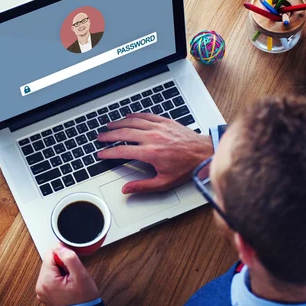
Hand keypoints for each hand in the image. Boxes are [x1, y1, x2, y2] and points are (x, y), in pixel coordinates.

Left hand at [35, 245, 99, 305]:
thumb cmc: (84, 300)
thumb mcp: (81, 275)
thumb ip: (70, 258)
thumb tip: (60, 246)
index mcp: (46, 280)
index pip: (50, 253)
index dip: (63, 256)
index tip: (70, 267)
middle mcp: (40, 286)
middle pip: (49, 261)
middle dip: (62, 264)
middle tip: (71, 275)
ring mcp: (42, 290)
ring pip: (50, 268)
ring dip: (61, 271)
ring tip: (70, 281)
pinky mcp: (45, 292)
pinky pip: (50, 277)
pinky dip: (59, 277)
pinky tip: (66, 284)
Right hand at [97, 113, 212, 193]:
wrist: (204, 153)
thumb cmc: (187, 167)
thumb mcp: (164, 182)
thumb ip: (143, 186)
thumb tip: (127, 189)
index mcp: (150, 153)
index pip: (122, 151)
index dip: (109, 152)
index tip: (102, 153)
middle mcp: (152, 137)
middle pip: (124, 133)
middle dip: (109, 135)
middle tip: (100, 137)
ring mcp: (158, 127)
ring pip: (132, 122)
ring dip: (118, 123)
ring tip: (109, 126)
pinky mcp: (165, 121)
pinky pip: (145, 116)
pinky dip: (134, 116)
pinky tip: (128, 116)